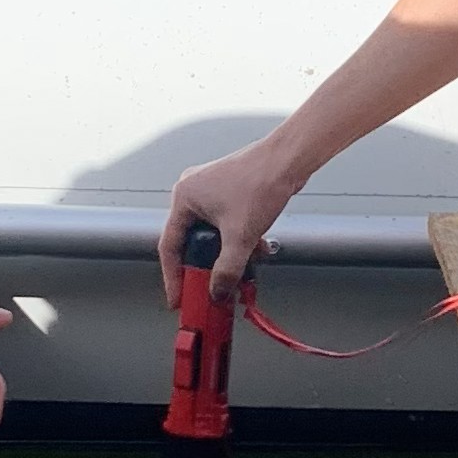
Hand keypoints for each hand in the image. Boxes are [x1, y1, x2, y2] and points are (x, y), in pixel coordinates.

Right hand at [161, 142, 301, 304]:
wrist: (288, 160)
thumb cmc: (261, 180)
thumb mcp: (240, 236)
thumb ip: (228, 270)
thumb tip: (218, 290)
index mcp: (184, 198)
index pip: (170, 246)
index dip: (173, 276)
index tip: (178, 297)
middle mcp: (193, 192)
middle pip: (191, 243)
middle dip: (205, 267)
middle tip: (209, 288)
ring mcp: (211, 192)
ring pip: (211, 236)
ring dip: (225, 255)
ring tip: (239, 271)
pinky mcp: (229, 193)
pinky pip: (225, 226)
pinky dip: (236, 241)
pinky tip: (253, 250)